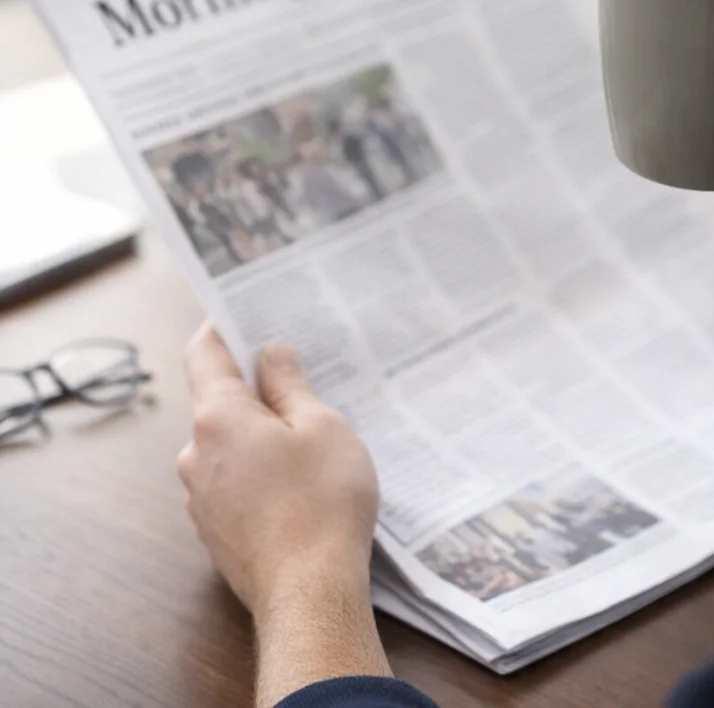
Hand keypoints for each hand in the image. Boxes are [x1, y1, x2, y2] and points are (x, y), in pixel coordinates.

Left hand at [178, 326, 389, 704]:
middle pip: (219, 400)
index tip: (242, 311)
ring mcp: (202, 497)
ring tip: (312, 441)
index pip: (204, 353)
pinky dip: (259, 471)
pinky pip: (234, 481)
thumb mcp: (321, 426)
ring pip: (229, 445)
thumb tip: (270, 355)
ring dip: (261, 434)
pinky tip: (299, 484)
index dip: (223, 327)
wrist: (310, 595)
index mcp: (218, 417)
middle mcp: (197, 453)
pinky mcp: (216, 531)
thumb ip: (290, 385)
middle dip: (256, 388)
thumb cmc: (321, 502)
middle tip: (303, 380)